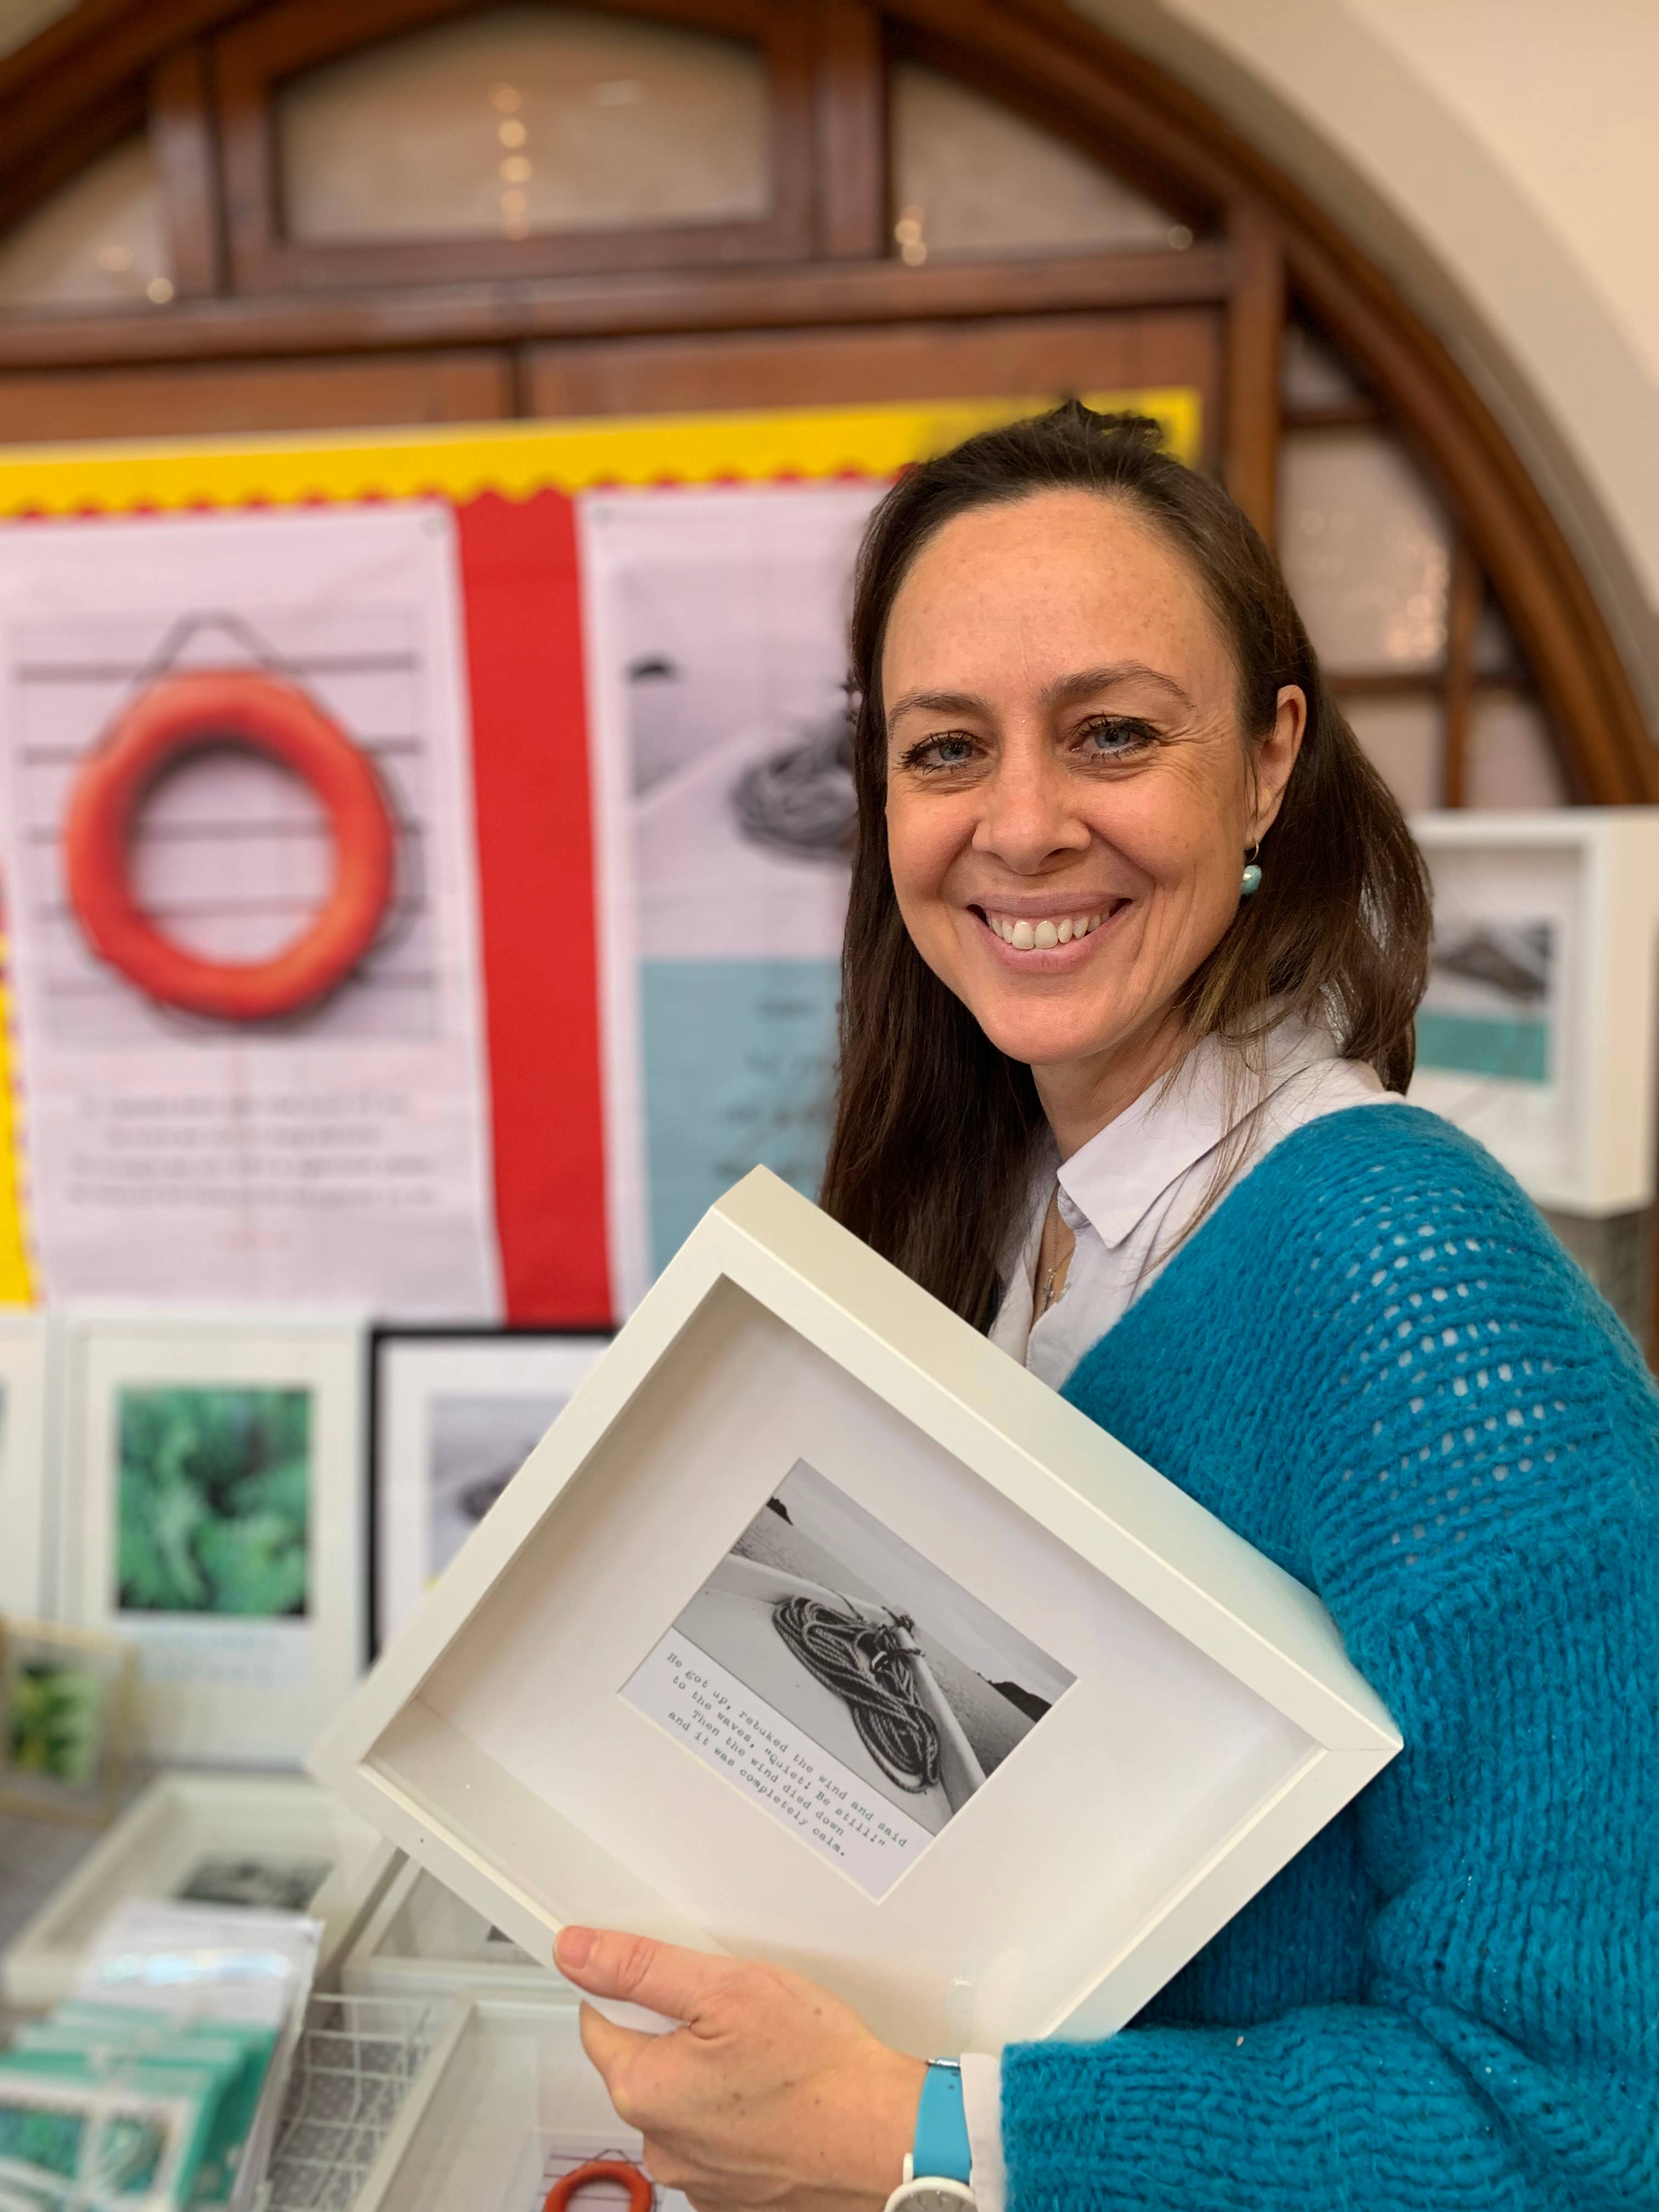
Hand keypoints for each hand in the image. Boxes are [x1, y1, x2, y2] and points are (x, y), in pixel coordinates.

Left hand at [554, 1925, 926, 2211]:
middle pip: (645, 2062)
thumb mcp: (727, 1987)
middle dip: (681, 2031)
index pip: (600, 2021)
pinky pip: (718, 2139)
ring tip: (769, 2057)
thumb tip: (576, 1951)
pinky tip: (778, 2096)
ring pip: (685, 2102)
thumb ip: (642, 1967)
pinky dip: (740, 2116)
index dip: (635, 1988)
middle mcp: (660, 2144)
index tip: (674, 1980)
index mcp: (643, 2090)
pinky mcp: (734, 2195)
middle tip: (739, 2014)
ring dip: (712, 2077)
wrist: (886, 2140)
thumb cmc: (819, 2068)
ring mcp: (698, 2177)